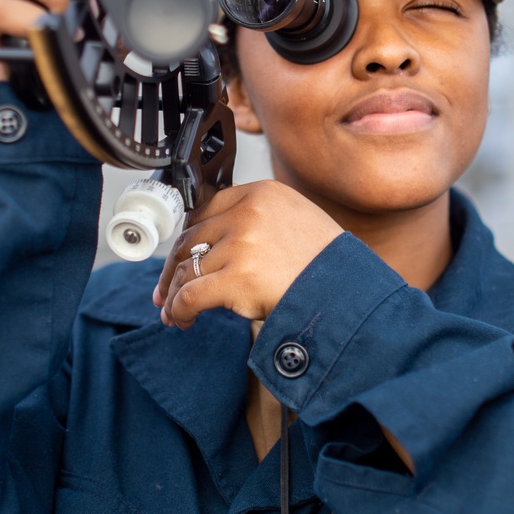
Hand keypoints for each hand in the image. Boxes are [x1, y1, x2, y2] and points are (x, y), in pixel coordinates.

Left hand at [154, 181, 342, 329]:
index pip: (205, 209)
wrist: (348, 292)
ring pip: (186, 269)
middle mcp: (248, 213)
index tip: (181, 256)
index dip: (188, 238)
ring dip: (174, 295)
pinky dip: (179, 310)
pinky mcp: (237, 279)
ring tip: (173, 313)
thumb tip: (214, 238)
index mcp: (262, 193)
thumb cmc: (325, 263)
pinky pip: (190, 295)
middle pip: (190, 239)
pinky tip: (181, 320)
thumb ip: (257, 218)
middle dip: (172, 269)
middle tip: (165, 291)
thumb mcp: (295, 220)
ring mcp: (242, 245)